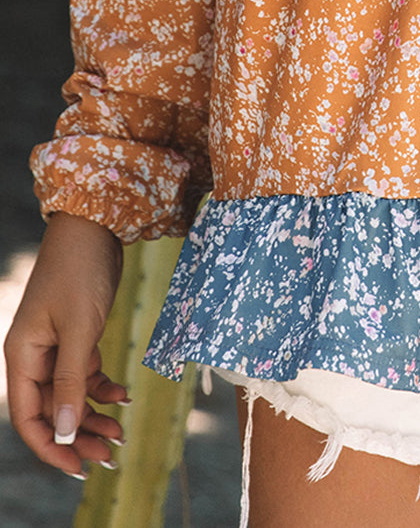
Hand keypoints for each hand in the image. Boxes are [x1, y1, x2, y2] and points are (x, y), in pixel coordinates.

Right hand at [4, 212, 128, 477]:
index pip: (28, 417)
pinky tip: (125, 397)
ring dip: (93, 415)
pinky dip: (103, 387)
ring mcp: (55, 345)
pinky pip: (85, 373)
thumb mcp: (79, 328)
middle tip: (110, 455)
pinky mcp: (77, 334)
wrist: (94, 225)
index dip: (50, 446)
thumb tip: (62, 432)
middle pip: (51, 410)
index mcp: (22, 355)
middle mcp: (34, 355)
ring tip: (121, 434)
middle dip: (78, 435)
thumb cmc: (80, 271)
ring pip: (70, 394)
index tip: (78, 466)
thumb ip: (70, 381)